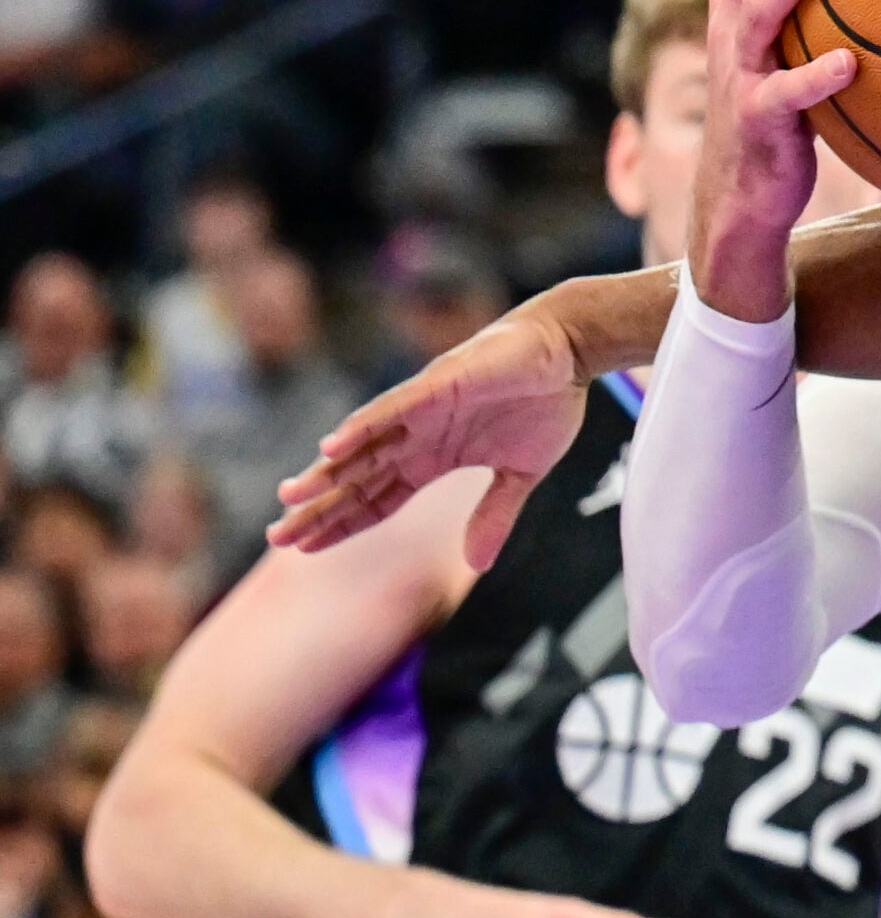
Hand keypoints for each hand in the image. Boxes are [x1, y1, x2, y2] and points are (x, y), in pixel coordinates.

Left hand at [269, 307, 584, 566]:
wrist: (567, 350)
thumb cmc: (545, 402)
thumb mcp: (520, 474)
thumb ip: (494, 516)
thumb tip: (476, 566)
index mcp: (433, 459)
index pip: (377, 499)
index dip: (343, 524)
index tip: (306, 550)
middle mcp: (416, 436)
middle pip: (358, 479)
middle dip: (319, 508)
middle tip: (277, 536)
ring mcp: (421, 410)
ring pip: (364, 446)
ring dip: (327, 471)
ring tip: (290, 497)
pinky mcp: (437, 384)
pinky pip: (391, 408)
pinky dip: (362, 426)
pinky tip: (331, 446)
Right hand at [693, 0, 856, 323]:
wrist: (742, 203)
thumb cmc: (788, 121)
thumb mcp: (809, 54)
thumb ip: (839, 9)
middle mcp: (737, 25)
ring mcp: (744, 72)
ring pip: (760, 10)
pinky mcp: (761, 122)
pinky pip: (789, 96)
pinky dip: (816, 77)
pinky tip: (850, 62)